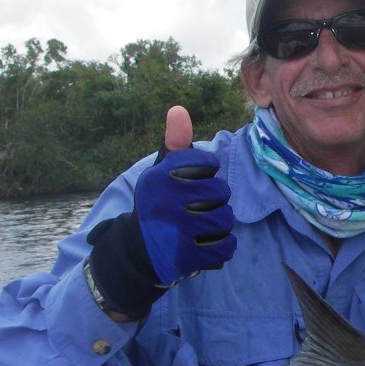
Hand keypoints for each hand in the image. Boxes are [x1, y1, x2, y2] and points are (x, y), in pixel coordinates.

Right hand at [85, 106, 235, 318]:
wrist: (138, 251)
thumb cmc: (158, 205)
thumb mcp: (160, 173)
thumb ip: (174, 144)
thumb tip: (179, 110)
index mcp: (160, 177)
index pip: (208, 162)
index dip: (207, 172)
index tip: (193, 181)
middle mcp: (167, 201)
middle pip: (221, 192)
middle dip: (216, 200)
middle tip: (198, 207)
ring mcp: (178, 230)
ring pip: (226, 219)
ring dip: (219, 224)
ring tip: (201, 225)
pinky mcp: (187, 256)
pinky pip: (227, 246)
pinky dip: (222, 247)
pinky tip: (205, 243)